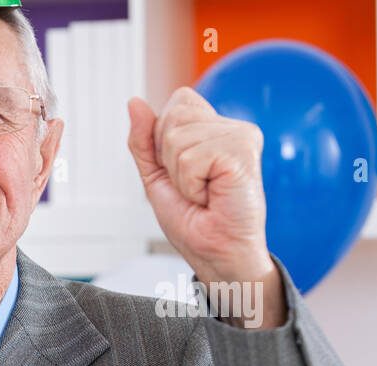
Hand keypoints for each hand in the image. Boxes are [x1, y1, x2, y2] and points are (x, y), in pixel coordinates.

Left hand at [127, 87, 283, 328]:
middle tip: (194, 186)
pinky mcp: (243, 150)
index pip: (178, 102)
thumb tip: (134, 102)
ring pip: (178, 138)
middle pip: (174, 115)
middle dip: (168, 158)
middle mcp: (234, 127)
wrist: (215, 252)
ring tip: (203, 193)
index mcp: (216, 128)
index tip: (182, 172)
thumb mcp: (157, 176)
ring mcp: (242, 136)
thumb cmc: (193, 220)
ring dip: (180, 175)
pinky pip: (190, 157)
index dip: (164, 139)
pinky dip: (190, 184)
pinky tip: (211, 195)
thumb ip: (144, 141)